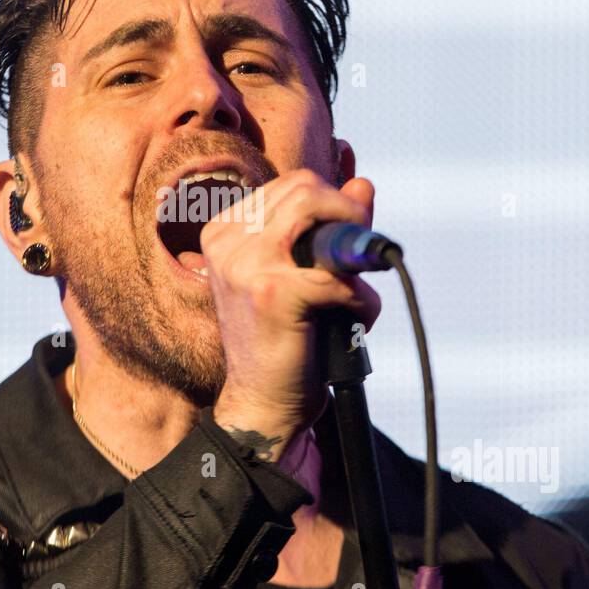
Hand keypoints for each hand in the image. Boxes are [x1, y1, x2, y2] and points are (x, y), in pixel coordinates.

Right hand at [203, 169, 380, 460]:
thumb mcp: (302, 274)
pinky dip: (359, 302)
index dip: (335, 204)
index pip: (294, 184)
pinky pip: (340, 277)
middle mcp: (228, 241)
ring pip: (323, 216)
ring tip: (350, 293)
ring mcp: (246, 263)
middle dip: (349, 217)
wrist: (262, 405)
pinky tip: (349, 324)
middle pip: (308, 188)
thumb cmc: (285, 341)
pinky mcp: (274, 292)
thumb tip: (364, 183)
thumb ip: (329, 228)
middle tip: (358, 258)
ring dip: (352, 255)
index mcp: (225, 232)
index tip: (348, 237)